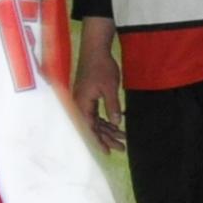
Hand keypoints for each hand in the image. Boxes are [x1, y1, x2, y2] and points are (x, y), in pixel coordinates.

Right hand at [72, 17, 126, 152]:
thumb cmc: (102, 67)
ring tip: (122, 138)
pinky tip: (116, 124)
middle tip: (122, 148)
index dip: (99, 141)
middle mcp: (80, 104)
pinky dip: (106, 119)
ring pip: (95, 120)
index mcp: (83, 104)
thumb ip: (112, 106)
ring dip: (108, 129)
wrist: (95, 49)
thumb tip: (116, 124)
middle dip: (107, 138)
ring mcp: (84, 100)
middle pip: (93, 127)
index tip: (108, 152)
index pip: (90, 128)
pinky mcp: (88, 96)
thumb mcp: (110, 88)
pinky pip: (96, 112)